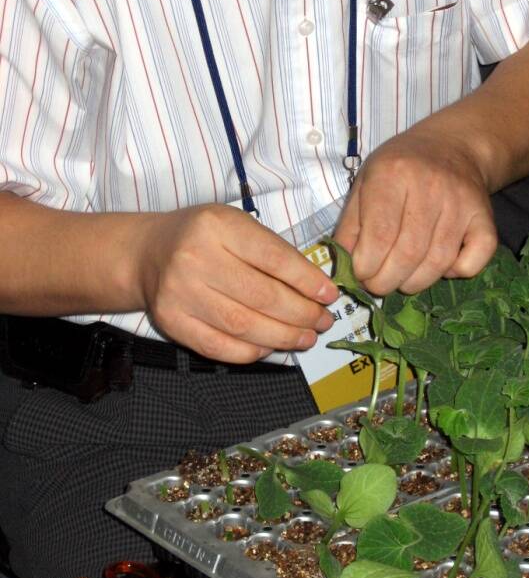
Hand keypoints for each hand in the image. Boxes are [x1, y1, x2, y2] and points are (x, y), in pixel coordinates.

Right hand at [137, 204, 337, 362]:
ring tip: (306, 337)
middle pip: (263, 296)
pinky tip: (272, 347)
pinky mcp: (172, 322)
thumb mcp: (237, 226)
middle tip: (323, 321)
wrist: (149, 253)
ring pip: (245, 325)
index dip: (308, 282)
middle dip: (302, 314)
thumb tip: (317, 290)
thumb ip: (273, 252)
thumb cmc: (204, 238)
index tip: (330, 295)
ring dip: (284, 337)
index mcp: (218, 227)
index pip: (274, 259)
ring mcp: (180, 294)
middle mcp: (195, 259)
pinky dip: (253, 351)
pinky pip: (221, 346)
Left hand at [334, 126, 497, 294]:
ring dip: (415, 282)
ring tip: (401, 280)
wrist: (453, 146)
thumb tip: (343, 267)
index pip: (378, 236)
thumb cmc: (400, 168)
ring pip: (438, 262)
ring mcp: (461, 203)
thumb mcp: (365, 183)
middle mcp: (430, 186)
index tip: (360, 274)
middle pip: (408, 254)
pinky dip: (458, 272)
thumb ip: (351, 225)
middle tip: (378, 285)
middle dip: (387, 281)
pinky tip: (441, 267)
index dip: (365, 266)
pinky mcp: (485, 217)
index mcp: (393, 174)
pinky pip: (476, 258)